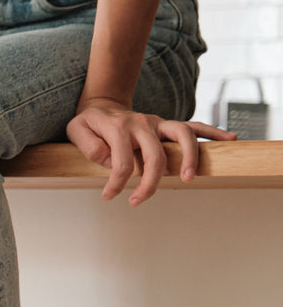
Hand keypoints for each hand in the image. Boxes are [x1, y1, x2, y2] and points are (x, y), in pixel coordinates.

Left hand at [66, 97, 236, 205]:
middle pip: (155, 154)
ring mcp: (158, 123)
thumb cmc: (89, 123)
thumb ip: (88, 144)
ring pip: (182, 135)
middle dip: (149, 182)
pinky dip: (213, 132)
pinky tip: (230, 139)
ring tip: (189, 178)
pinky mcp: (167, 126)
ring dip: (189, 157)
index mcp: (119, 128)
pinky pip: (194, 127)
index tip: (109, 196)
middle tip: (137, 201)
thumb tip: (108, 159)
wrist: (103, 105)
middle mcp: (143, 123)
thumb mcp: (76, 130)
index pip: (121, 161)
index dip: (116, 183)